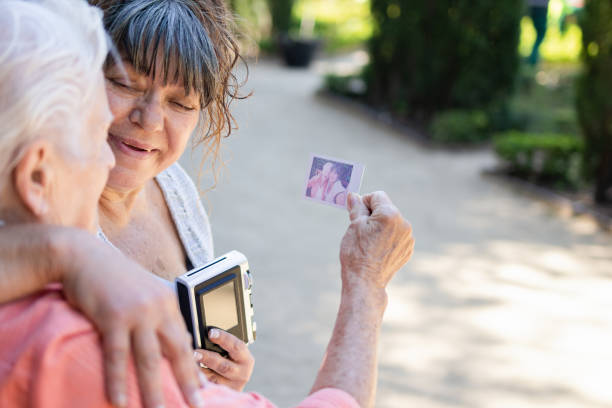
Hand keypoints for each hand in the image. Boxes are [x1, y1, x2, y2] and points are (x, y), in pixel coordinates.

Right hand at [60, 234, 203, 407]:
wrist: (85, 257)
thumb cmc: (114, 277)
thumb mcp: (144, 292)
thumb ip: (157, 313)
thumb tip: (165, 340)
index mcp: (168, 302)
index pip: (185, 339)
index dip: (194, 365)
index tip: (201, 386)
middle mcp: (157, 308)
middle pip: (176, 351)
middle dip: (187, 381)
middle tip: (196, 405)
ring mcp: (136, 313)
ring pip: (149, 360)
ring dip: (153, 390)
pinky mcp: (112, 318)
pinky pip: (116, 356)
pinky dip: (117, 380)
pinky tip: (118, 400)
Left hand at [194, 328, 253, 390]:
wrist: (235, 380)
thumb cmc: (232, 360)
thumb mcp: (233, 352)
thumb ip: (224, 345)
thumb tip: (207, 334)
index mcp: (246, 359)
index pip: (237, 346)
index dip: (224, 338)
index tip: (211, 333)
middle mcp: (242, 374)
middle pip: (223, 365)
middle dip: (207, 358)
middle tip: (194, 352)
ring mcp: (232, 386)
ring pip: (213, 379)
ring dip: (199, 371)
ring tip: (188, 364)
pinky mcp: (222, 393)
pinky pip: (208, 387)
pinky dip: (198, 380)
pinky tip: (189, 374)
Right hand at [340, 191, 413, 288]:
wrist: (365, 282)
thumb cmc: (356, 253)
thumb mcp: (354, 226)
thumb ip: (357, 207)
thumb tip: (354, 196)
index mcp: (390, 215)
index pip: (377, 196)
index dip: (364, 202)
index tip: (357, 215)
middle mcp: (404, 224)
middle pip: (386, 208)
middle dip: (374, 215)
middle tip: (362, 230)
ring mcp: (408, 238)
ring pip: (392, 222)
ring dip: (381, 226)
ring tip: (370, 242)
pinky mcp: (408, 249)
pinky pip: (397, 235)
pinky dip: (388, 238)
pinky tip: (377, 249)